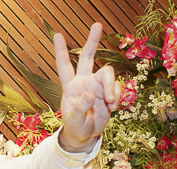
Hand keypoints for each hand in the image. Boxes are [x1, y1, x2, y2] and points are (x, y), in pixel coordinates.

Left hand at [54, 23, 120, 152]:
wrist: (87, 135)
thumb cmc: (76, 127)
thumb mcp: (75, 121)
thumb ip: (81, 108)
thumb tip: (90, 95)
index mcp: (70, 86)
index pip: (64, 66)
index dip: (61, 51)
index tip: (58, 35)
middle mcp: (84, 81)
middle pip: (88, 57)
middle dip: (92, 41)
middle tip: (97, 24)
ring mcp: (97, 85)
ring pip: (108, 73)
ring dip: (112, 87)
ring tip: (111, 103)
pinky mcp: (109, 92)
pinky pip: (118, 87)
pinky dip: (118, 96)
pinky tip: (113, 107)